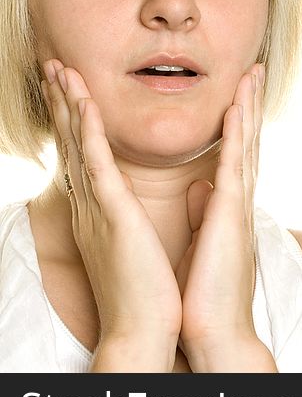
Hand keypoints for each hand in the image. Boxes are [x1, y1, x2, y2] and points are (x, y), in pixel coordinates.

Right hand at [40, 60, 181, 368]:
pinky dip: (89, 132)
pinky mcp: (112, 217)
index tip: (74, 90)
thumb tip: (152, 197)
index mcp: (103, 212)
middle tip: (54, 65)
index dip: (78, 120)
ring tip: (60, 69)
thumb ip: (135, 217)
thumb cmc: (145, 292)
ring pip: (79, 145)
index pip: (87, 155)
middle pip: (74, 143)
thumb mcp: (138, 245)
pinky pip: (97, 165)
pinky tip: (85, 103)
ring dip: (70, 104)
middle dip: (65, 103)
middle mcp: (92, 206)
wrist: (144, 330)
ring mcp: (98, 210)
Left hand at [176, 63, 273, 369]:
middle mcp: (240, 201)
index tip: (241, 91)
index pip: (238, 154)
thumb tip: (201, 186)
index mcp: (230, 207)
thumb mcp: (201, 244)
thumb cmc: (205, 294)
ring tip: (252, 72)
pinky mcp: (230, 214)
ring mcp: (239, 205)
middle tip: (255, 68)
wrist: (216, 331)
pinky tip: (237, 105)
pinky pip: (234, 163)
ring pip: (248, 144)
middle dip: (251, 103)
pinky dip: (237, 133)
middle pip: (250, 140)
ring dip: (249, 106)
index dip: (241, 120)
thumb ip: (204, 211)